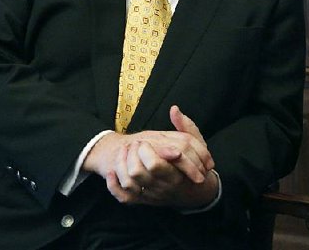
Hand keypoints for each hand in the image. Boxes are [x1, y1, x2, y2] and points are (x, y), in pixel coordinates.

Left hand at [83, 105, 216, 207]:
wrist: (194, 192)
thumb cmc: (195, 166)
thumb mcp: (196, 146)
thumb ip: (187, 128)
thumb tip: (174, 109)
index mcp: (176, 175)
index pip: (154, 165)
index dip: (146, 151)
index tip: (144, 142)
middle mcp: (162, 187)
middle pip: (137, 173)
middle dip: (131, 155)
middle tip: (134, 146)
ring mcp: (150, 195)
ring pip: (128, 183)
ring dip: (121, 165)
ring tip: (125, 153)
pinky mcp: (141, 200)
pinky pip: (123, 197)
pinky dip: (114, 185)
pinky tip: (112, 172)